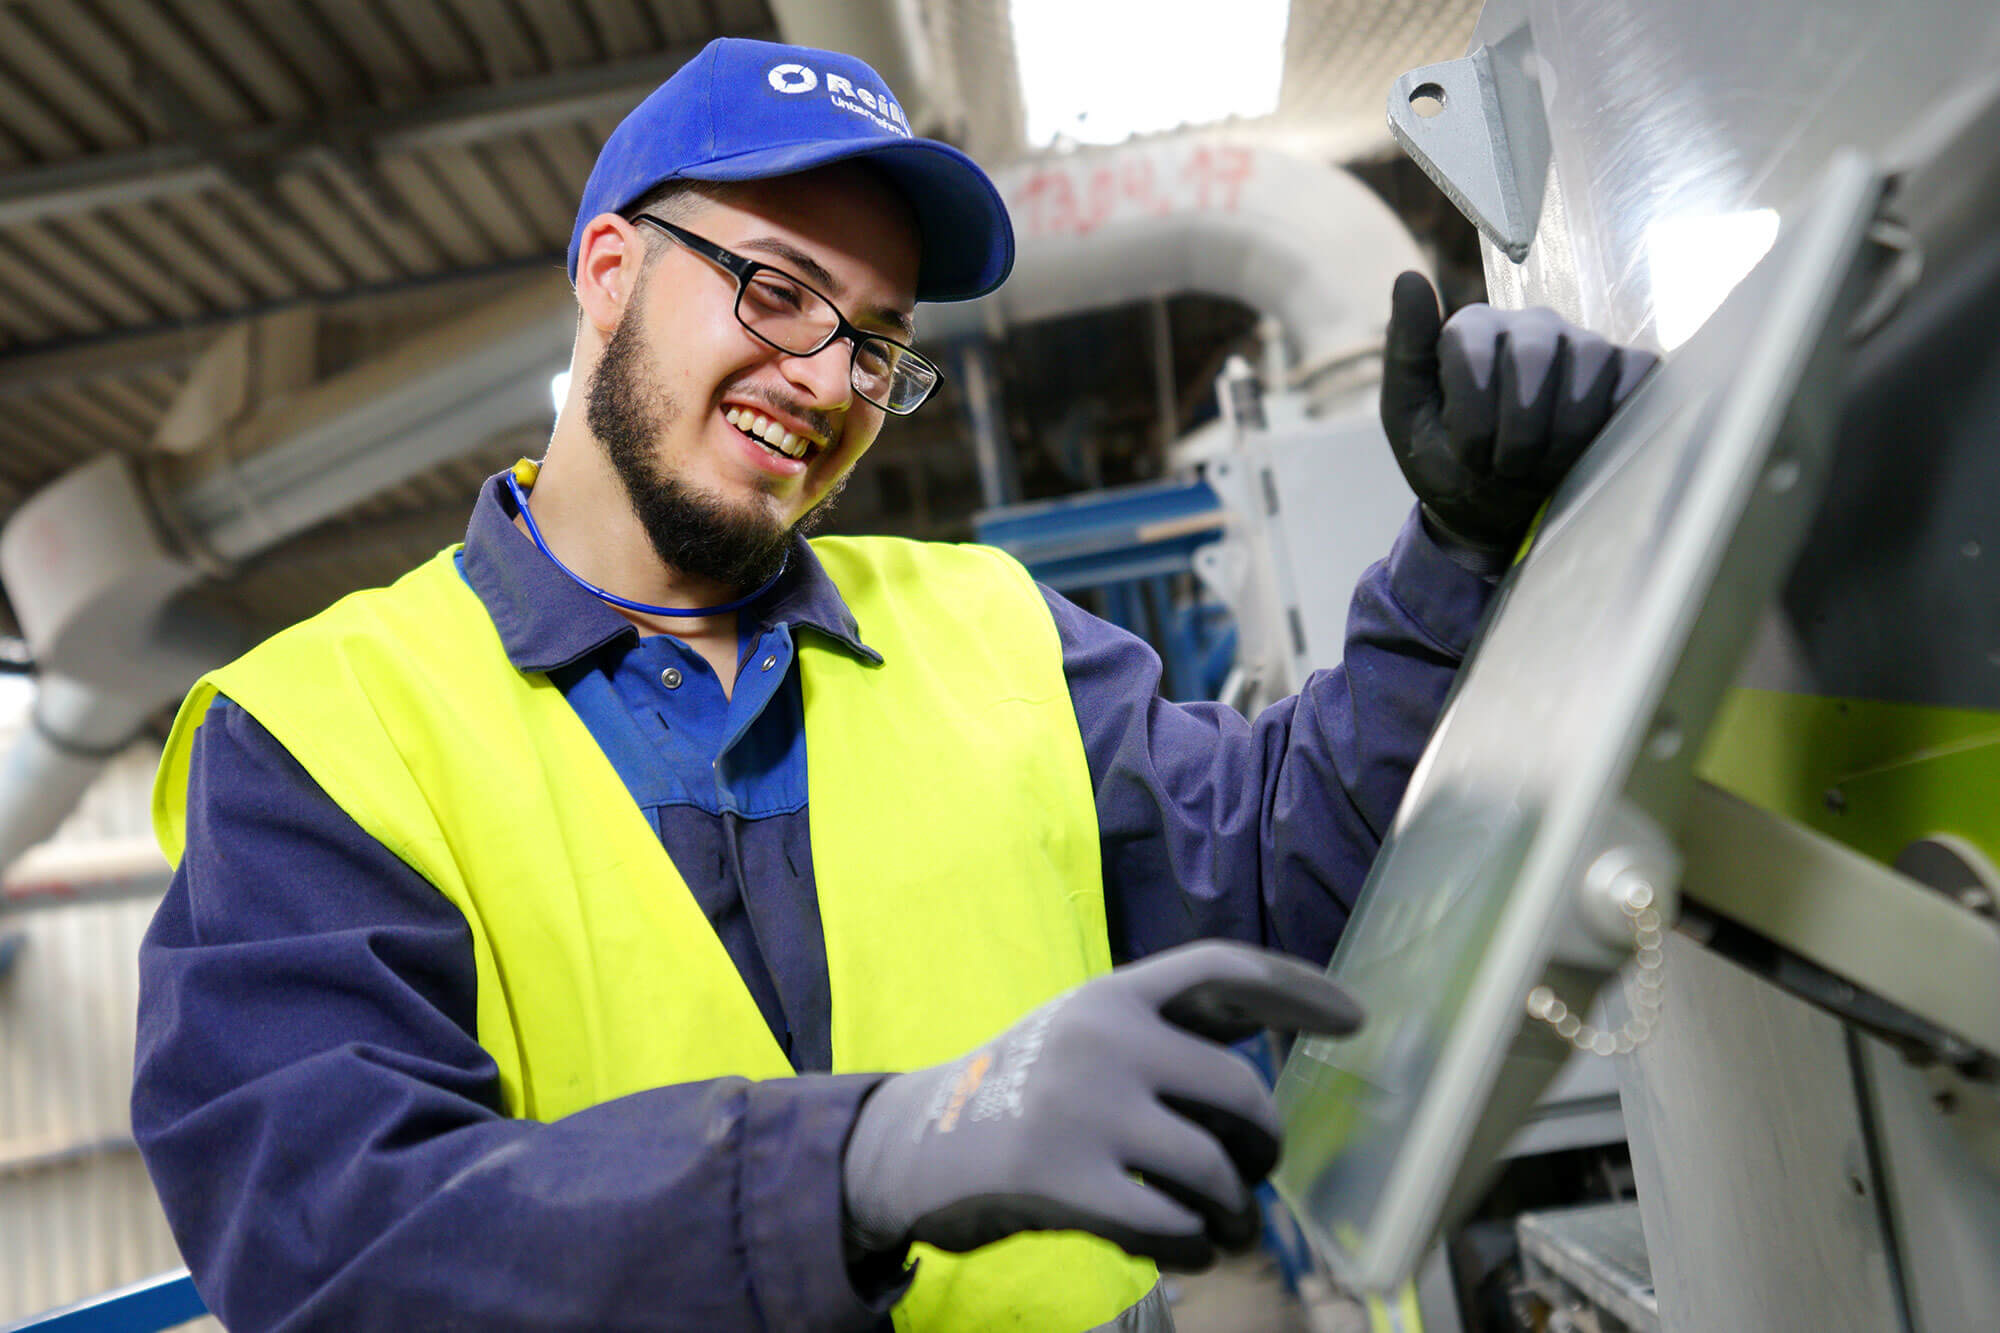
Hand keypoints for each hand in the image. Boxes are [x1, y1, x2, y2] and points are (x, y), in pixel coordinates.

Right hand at [840, 941, 1361, 1271]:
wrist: (917, 1144)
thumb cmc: (1022, 1089)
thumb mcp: (1084, 1031)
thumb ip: (1160, 1031)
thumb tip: (1266, 1049)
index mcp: (1112, 994)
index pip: (1224, 970)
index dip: (1297, 989)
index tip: (1357, 1016)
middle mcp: (1105, 1039)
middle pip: (1240, 1090)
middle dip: (1265, 1141)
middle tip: (1259, 1167)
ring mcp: (1086, 1109)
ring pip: (1215, 1168)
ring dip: (1236, 1210)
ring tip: (1226, 1223)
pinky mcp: (1067, 1180)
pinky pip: (1175, 1226)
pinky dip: (1197, 1246)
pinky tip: (1187, 1247)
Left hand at [1381, 271, 1657, 557]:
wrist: (1498, 509)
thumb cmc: (1448, 461)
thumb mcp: (1407, 418)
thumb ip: (1405, 350)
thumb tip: (1408, 278)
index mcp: (1473, 329)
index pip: (1474, 351)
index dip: (1472, 419)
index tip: (1469, 455)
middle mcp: (1530, 324)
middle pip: (1532, 354)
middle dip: (1519, 430)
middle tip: (1507, 467)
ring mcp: (1583, 342)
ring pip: (1589, 359)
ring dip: (1565, 432)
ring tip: (1542, 465)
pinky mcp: (1628, 368)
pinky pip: (1636, 371)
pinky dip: (1614, 416)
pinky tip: (1590, 446)